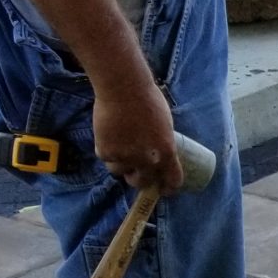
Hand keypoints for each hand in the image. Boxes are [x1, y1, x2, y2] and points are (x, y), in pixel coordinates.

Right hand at [91, 67, 182, 194]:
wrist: (123, 88)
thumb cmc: (148, 100)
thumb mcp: (165, 125)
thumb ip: (161, 143)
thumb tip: (158, 155)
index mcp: (167, 153)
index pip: (172, 181)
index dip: (167, 187)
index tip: (163, 189)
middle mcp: (147, 160)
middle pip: (141, 182)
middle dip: (138, 179)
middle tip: (135, 173)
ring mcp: (125, 158)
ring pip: (119, 172)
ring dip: (120, 165)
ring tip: (119, 147)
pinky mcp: (105, 152)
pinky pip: (106, 159)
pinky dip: (107, 151)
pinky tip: (108, 136)